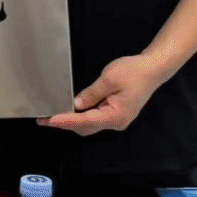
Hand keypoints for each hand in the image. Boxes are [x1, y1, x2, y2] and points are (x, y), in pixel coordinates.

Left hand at [37, 54, 166, 135]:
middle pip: (86, 127)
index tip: (50, 120)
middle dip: (65, 123)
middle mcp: (116, 122)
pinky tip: (70, 111)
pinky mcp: (116, 112)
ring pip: (90, 124)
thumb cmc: (133, 72)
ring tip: (52, 116)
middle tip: (44, 119)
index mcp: (115, 116)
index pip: (85, 121)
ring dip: (72, 121)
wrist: (152, 69)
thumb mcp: (108, 79)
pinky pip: (95, 118)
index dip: (66, 121)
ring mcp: (116, 119)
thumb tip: (75, 105)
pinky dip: (81, 116)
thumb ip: (91, 94)